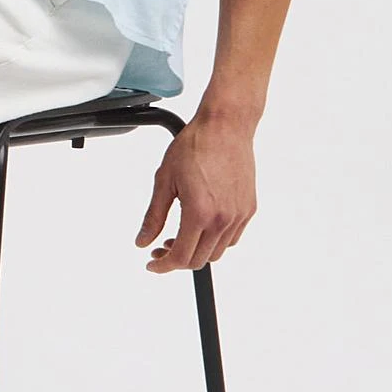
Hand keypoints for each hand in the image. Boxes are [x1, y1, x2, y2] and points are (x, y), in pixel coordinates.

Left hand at [134, 113, 256, 273]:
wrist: (226, 125)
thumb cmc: (194, 146)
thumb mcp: (164, 180)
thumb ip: (154, 217)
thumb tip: (143, 241)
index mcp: (199, 213)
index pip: (181, 258)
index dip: (163, 266)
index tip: (152, 263)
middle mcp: (223, 219)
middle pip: (199, 260)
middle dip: (177, 260)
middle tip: (161, 248)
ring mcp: (239, 215)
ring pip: (217, 252)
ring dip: (196, 251)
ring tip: (179, 237)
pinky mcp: (248, 208)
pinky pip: (232, 238)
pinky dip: (215, 241)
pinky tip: (201, 227)